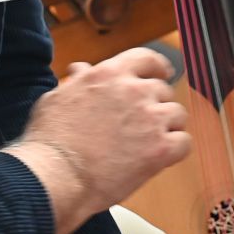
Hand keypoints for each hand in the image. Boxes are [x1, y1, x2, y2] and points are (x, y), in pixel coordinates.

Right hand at [9, 47, 190, 233]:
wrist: (55, 175)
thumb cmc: (49, 141)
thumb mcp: (57, 98)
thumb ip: (77, 82)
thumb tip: (80, 70)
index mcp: (110, 74)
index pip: (146, 59)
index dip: (157, 67)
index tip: (162, 74)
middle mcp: (134, 91)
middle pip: (163, 90)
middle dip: (156, 105)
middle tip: (143, 123)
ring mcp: (150, 119)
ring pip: (177, 115)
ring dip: (168, 127)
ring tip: (149, 143)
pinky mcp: (160, 149)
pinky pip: (184, 142)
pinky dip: (176, 150)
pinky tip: (160, 158)